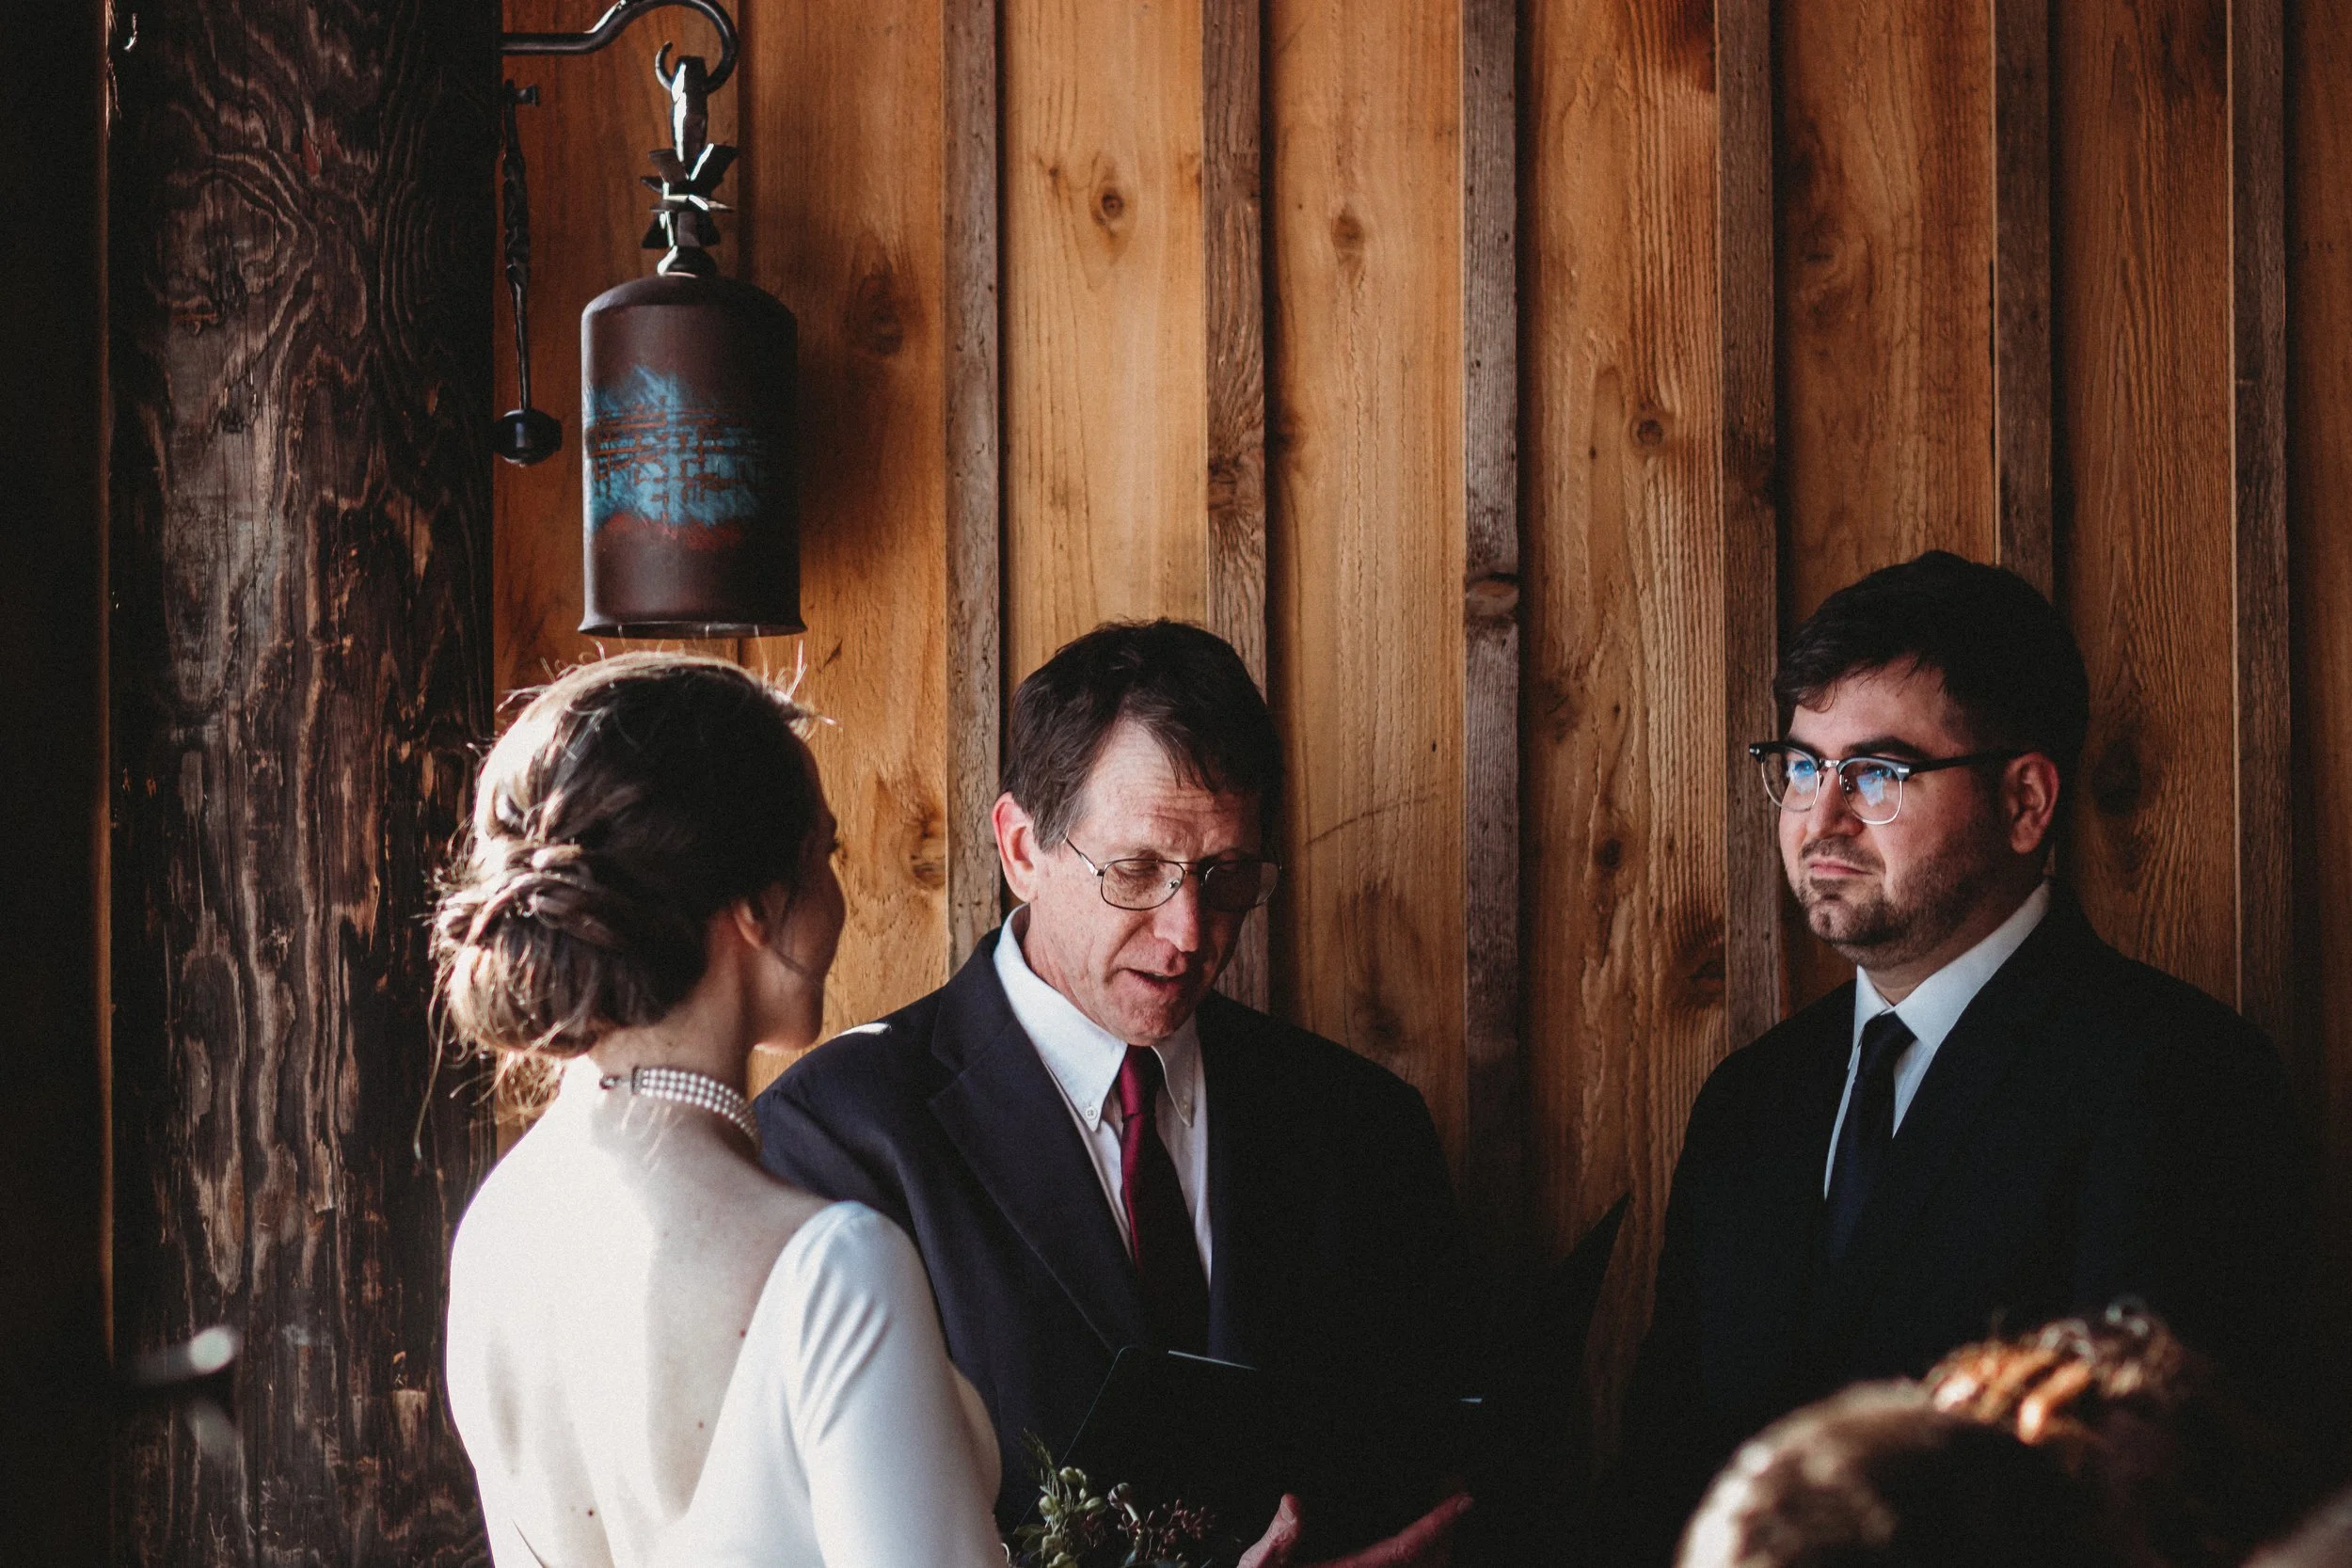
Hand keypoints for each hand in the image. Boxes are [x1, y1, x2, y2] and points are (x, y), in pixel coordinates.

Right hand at [1238, 1492, 1472, 1567]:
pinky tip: (1422, 1542)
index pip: (1407, 1546)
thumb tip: (1294, 1502)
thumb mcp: (1262, 1567)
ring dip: (1441, 1544)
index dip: (1439, 1521)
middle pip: (1430, 1561)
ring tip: (1446, 1510)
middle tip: (1456, 1490)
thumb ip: (1279, 1537)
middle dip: (1449, 1527)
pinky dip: (1424, 1556)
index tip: (1462, 1498)